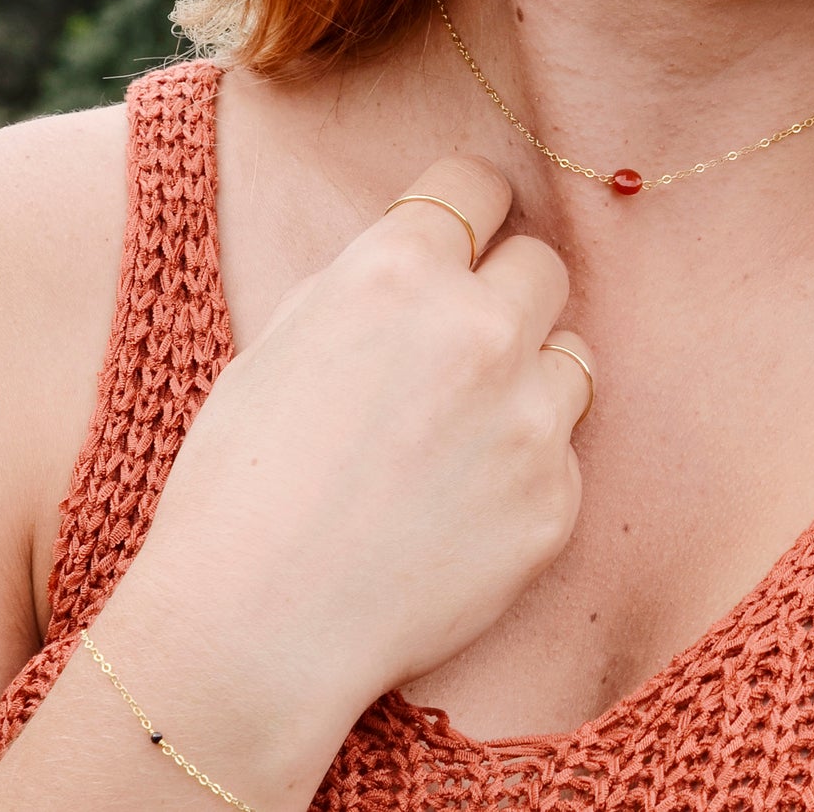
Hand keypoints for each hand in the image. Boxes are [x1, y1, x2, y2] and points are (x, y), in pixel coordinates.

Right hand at [118, 155, 590, 720]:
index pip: (479, 185)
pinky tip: (465, 502)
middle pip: (543, 264)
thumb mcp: (283, 341)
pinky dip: (529, 463)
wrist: (254, 628)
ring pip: (573, 353)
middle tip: (467, 337)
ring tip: (464, 430)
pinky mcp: (556, 498)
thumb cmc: (240, 482)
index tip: (474, 227)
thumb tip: (431, 253)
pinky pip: (566, 449)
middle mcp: (479, 328)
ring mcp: (528, 416)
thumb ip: (371, 283)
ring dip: (531, 376)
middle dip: (508, 290)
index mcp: (398, 272)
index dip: (474, 205)